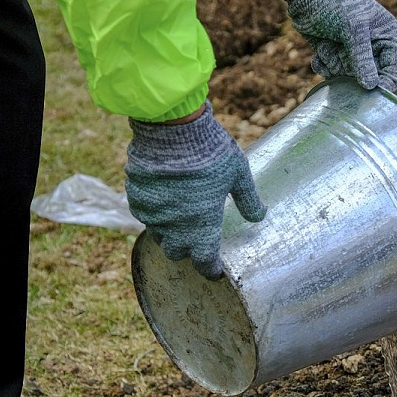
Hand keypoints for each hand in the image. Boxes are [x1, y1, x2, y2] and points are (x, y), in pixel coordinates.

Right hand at [125, 102, 265, 278]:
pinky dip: (154, 212)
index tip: (215, 269)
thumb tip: (259, 216)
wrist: (172, 127)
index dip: (211, 269)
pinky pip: (144, 214)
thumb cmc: (211, 151)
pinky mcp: (136, 197)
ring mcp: (153, 213)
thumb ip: (248, 200)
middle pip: (177, 253)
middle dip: (186, 249)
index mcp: (202, 226)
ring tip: (179, 216)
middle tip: (196, 236)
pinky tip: (163, 197)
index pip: (205, 262)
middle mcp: (175, 226)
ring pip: (158, 235)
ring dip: (168, 231)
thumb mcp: (238, 174)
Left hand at [280, 0, 396, 89]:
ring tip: (328, 46)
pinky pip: (332, 73)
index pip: (395, 67)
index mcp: (386, 35)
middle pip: (369, 77)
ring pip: (348, 77)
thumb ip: (362, 59)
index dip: (387, 81)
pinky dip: (324, 64)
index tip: (373, 91)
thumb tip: (371, 86)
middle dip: (352, 71)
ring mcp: (352, 52)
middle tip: (341, 56)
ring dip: (335, 65)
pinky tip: (319, 50)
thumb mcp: (353, 29)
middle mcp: (371, 46)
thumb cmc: (336, 3)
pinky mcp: (334, 54)